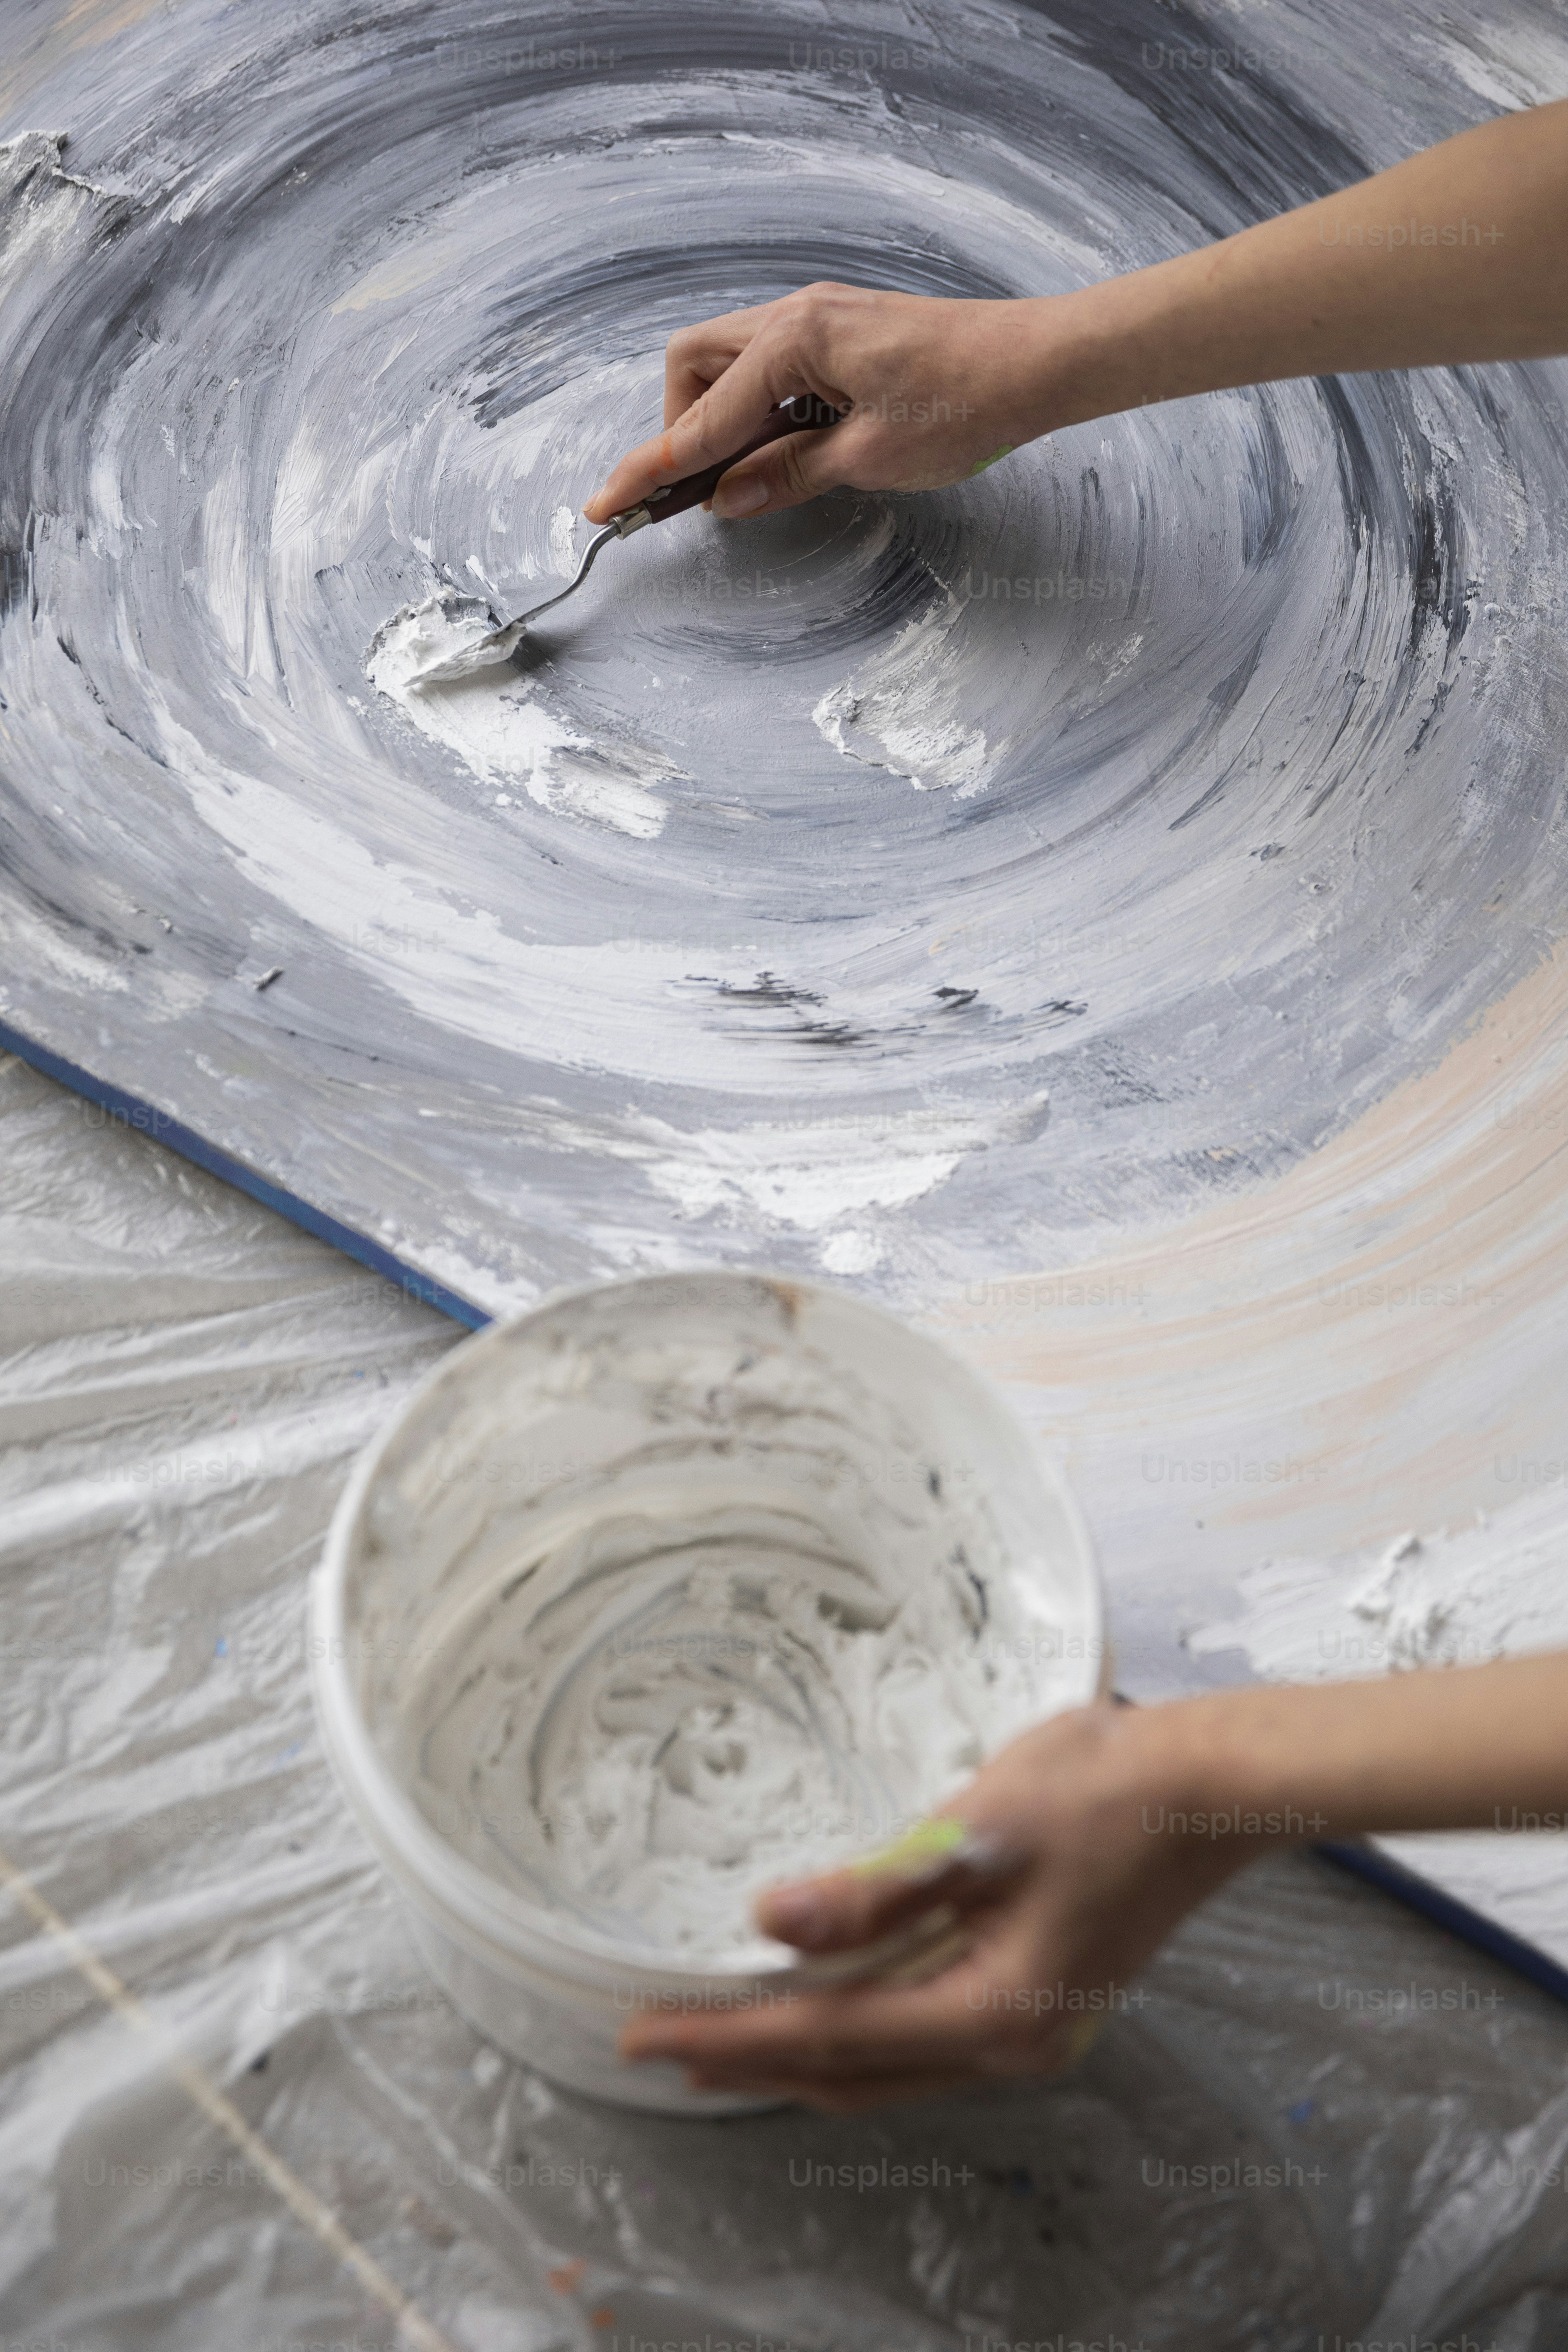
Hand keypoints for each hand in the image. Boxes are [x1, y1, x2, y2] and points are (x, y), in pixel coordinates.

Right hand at [582, 282, 1056, 524]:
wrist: (1038, 363)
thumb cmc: (967, 402)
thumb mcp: (869, 455)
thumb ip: (789, 473)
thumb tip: (728, 497)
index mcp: (795, 338)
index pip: (702, 416)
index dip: (653, 467)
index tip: (610, 504)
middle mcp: (797, 313)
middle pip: (695, 364)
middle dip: (681, 426)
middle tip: (698, 487)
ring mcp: (819, 317)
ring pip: (730, 361)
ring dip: (721, 418)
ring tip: (746, 475)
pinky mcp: (840, 331)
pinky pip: (772, 365)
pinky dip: (759, 407)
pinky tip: (784, 447)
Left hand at [618, 1699, 1261, 2111]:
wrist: (1207, 1789)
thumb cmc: (1103, 1791)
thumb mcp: (980, 1832)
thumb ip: (876, 1888)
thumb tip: (773, 1922)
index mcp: (992, 2011)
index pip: (823, 2034)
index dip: (727, 2034)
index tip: (642, 2035)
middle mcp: (1012, 2045)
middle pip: (851, 2071)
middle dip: (750, 2061)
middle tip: (661, 2049)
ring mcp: (1033, 2031)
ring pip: (888, 2066)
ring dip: (803, 2056)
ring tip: (726, 2043)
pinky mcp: (1041, 1998)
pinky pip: (925, 2039)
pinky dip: (860, 2033)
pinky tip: (832, 2012)